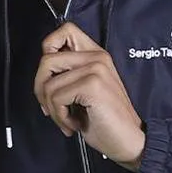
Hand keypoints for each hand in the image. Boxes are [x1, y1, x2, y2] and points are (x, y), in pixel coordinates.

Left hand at [33, 21, 145, 170]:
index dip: (48, 50)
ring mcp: (96, 69)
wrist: (130, 141)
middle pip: (47, 59)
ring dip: (52, 109)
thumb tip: (41, 77)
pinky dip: (60, 116)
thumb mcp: (85, 92)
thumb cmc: (108, 121)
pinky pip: (56, 97)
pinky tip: (74, 123)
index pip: (65, 31)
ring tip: (67, 120)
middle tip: (52, 108)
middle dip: (41, 89)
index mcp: (96, 56)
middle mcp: (97, 58)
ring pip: (48, 83)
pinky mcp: (92, 85)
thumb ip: (69, 76)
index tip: (51, 76)